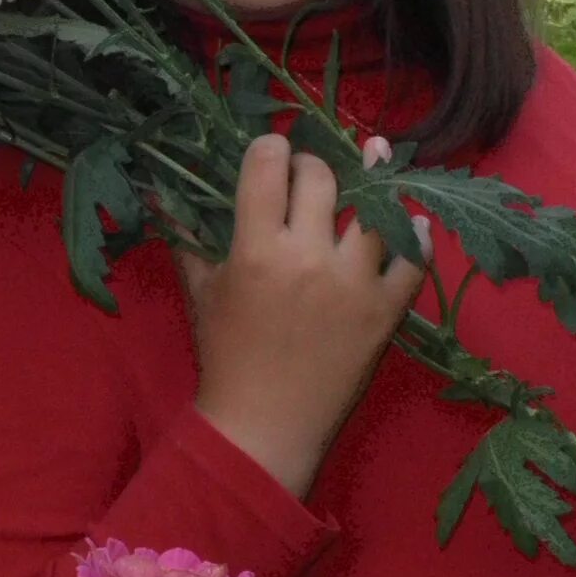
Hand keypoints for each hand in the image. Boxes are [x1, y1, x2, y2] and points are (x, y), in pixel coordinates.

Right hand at [179, 133, 429, 499]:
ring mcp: (354, 283)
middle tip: (307, 176)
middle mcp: (308, 257)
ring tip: (369, 178)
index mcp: (257, 250)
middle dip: (312, 165)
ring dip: (370, 189)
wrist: (264, 428)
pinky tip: (413, 224)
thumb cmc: (225, 359)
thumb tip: (158, 192)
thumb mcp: (201, 293)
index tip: (272, 151)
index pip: (269, 167)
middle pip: (322, 178)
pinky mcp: (386, 312)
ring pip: (374, 210)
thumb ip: (186, 237)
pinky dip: (417, 237)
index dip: (271, 147)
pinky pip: (415, 261)